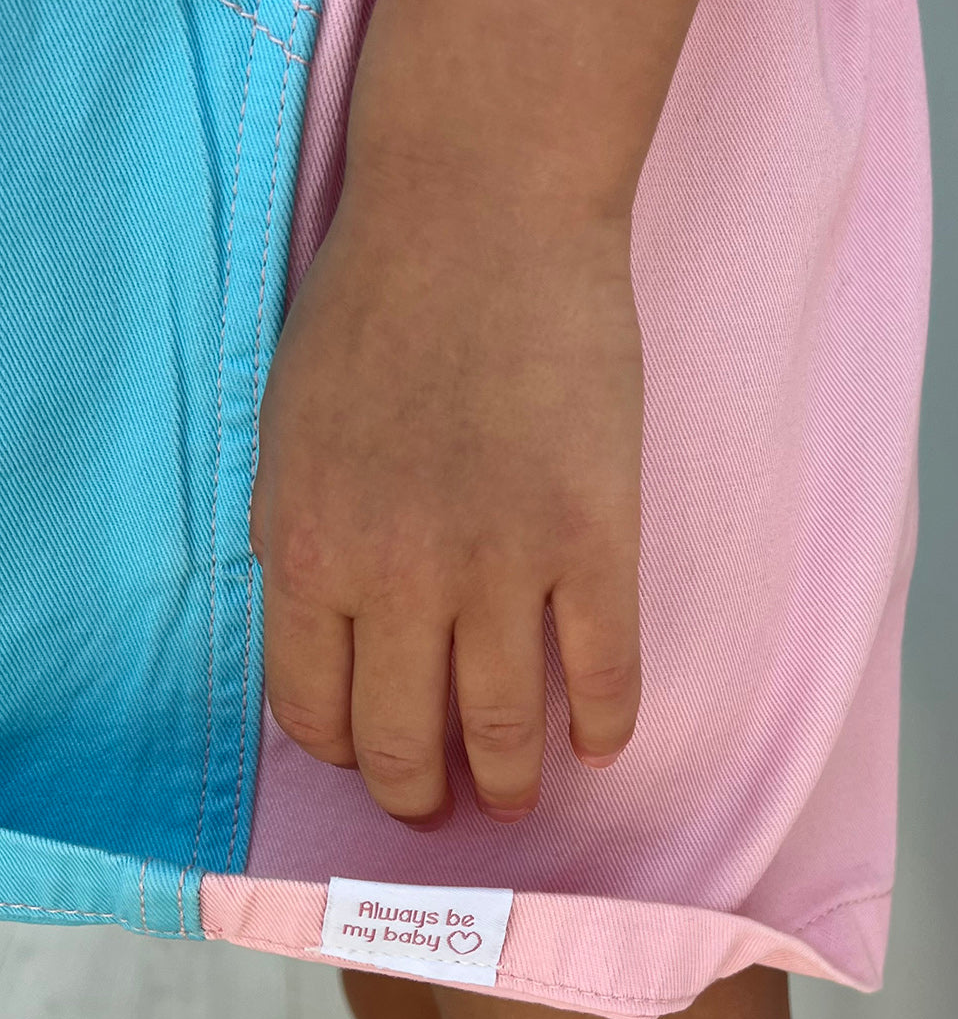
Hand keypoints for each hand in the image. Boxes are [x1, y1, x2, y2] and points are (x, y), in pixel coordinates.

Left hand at [248, 167, 643, 829]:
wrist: (483, 210)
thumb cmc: (379, 303)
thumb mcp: (290, 433)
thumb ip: (305, 542)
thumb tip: (336, 636)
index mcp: (306, 550)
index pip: (314, 710)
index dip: (346, 752)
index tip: (372, 757)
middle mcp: (396, 578)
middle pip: (405, 743)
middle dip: (422, 796)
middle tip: (442, 807)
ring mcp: (502, 564)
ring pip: (504, 729)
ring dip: (512, 782)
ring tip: (519, 793)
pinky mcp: (595, 539)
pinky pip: (606, 673)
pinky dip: (605, 724)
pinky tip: (601, 741)